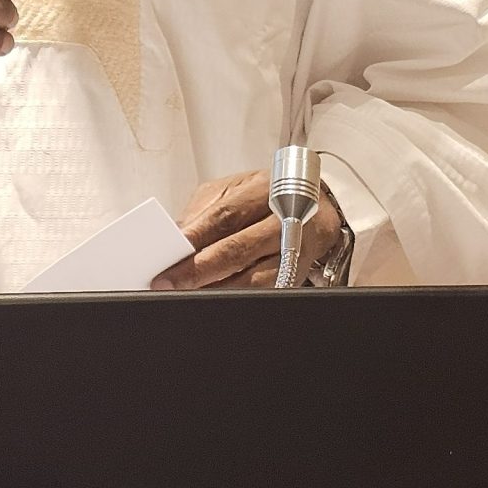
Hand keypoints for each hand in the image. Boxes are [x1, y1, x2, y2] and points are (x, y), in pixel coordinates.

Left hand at [151, 170, 348, 289]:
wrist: (321, 207)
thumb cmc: (267, 197)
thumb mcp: (235, 188)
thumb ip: (205, 209)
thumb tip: (175, 235)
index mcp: (264, 189)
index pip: (225, 215)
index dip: (196, 236)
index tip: (167, 252)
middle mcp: (283, 220)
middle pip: (237, 249)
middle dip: (198, 269)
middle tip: (168, 282)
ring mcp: (294, 250)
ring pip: (252, 278)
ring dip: (215, 289)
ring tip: (185, 294)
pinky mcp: (297, 274)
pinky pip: (264, 292)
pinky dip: (236, 297)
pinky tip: (213, 299)